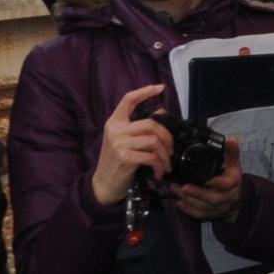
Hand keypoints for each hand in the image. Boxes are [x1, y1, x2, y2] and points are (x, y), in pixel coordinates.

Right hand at [88, 84, 173, 207]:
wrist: (103, 185)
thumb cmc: (116, 163)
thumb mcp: (124, 142)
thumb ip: (139, 128)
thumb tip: (161, 112)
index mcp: (114, 123)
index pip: (128, 100)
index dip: (145, 92)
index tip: (160, 88)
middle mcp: (116, 130)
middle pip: (151, 123)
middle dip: (167, 137)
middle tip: (171, 149)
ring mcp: (120, 144)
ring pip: (154, 141)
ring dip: (165, 155)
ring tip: (165, 165)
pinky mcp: (126, 158)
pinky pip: (152, 157)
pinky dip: (160, 166)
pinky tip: (158, 173)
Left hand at [168, 137, 245, 222]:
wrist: (238, 200)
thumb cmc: (232, 178)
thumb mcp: (234, 164)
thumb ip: (232, 152)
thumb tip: (232, 139)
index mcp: (233, 184)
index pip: (225, 184)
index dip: (215, 183)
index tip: (204, 179)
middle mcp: (227, 198)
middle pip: (212, 198)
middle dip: (197, 193)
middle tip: (181, 186)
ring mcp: (219, 208)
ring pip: (204, 207)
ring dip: (189, 200)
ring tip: (175, 189)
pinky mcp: (212, 215)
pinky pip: (200, 215)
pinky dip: (189, 210)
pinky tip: (179, 203)